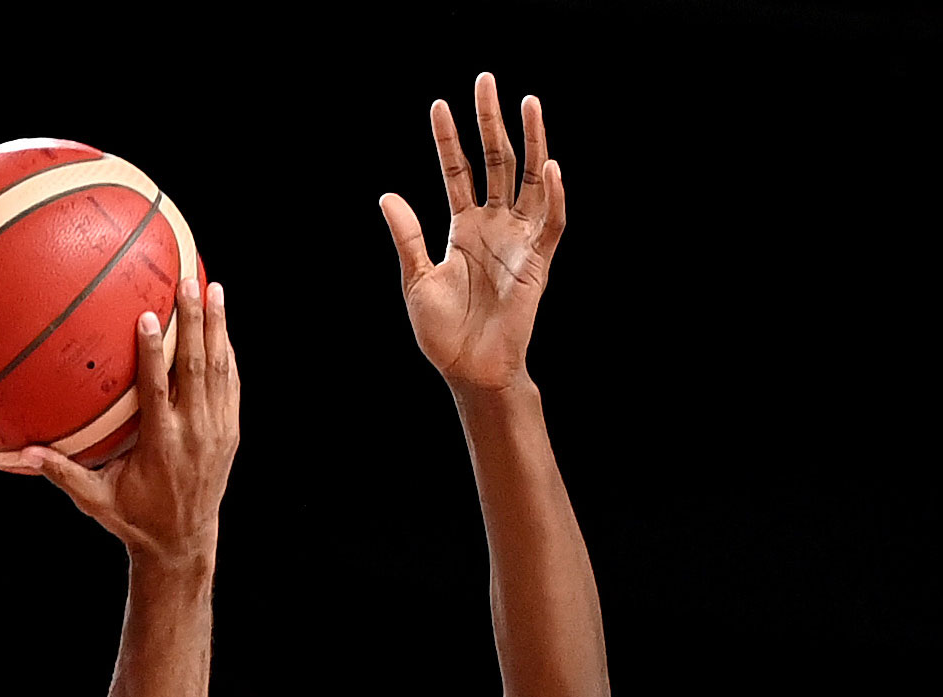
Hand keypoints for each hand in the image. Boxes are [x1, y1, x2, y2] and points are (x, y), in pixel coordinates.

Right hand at [23, 279, 239, 567]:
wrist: (183, 544)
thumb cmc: (133, 520)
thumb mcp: (96, 500)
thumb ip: (62, 473)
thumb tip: (23, 453)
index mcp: (161, 445)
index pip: (159, 390)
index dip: (155, 353)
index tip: (149, 318)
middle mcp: (194, 434)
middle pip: (196, 368)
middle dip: (194, 322)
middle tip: (190, 282)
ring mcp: (216, 432)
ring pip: (219, 370)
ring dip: (217, 328)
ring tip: (213, 289)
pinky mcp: (229, 433)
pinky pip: (230, 386)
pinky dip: (226, 354)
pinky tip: (221, 326)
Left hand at [379, 73, 564, 392]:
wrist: (469, 369)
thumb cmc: (442, 332)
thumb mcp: (416, 279)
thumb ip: (407, 237)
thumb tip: (387, 195)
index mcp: (463, 228)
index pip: (456, 171)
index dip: (449, 139)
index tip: (439, 105)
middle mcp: (493, 226)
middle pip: (495, 162)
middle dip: (491, 122)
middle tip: (486, 81)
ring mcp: (518, 240)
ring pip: (529, 179)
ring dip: (531, 142)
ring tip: (528, 102)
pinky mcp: (538, 261)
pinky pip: (552, 222)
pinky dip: (555, 195)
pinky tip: (551, 165)